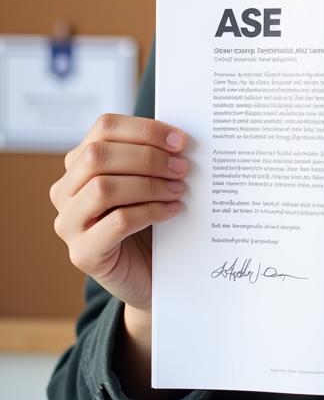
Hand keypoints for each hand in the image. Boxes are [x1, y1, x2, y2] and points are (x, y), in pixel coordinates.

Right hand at [49, 114, 188, 312]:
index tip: (180, 140)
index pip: (104, 128)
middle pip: (98, 155)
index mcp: (80, 164)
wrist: (147, 271)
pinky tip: (173, 210)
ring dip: (149, 184)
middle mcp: (65, 191)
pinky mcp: (83, 254)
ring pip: (102, 187)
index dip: (144, 129)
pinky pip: (117, 222)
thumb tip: (180, 136)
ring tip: (179, 189)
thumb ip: (153, 155)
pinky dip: (151, 211)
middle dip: (148, 156)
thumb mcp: (148, 179)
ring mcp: (69, 224)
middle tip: (182, 167)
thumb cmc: (149, 218)